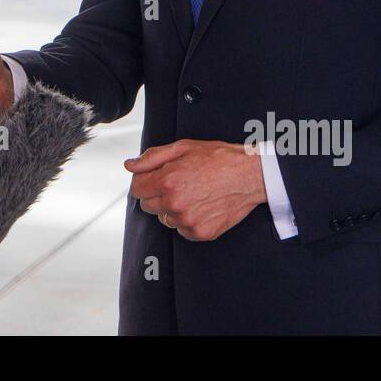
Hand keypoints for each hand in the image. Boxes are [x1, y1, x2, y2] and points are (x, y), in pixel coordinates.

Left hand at [125, 139, 266, 241]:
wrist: (250, 176)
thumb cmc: (218, 158)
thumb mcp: (183, 147)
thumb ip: (152, 157)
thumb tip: (130, 165)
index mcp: (166, 181)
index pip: (137, 188)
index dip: (145, 181)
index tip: (156, 178)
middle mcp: (174, 203)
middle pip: (147, 205)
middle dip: (157, 194)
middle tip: (177, 184)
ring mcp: (187, 221)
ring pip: (164, 218)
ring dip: (172, 209)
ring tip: (192, 194)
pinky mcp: (200, 233)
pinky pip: (181, 230)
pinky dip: (187, 221)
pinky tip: (201, 206)